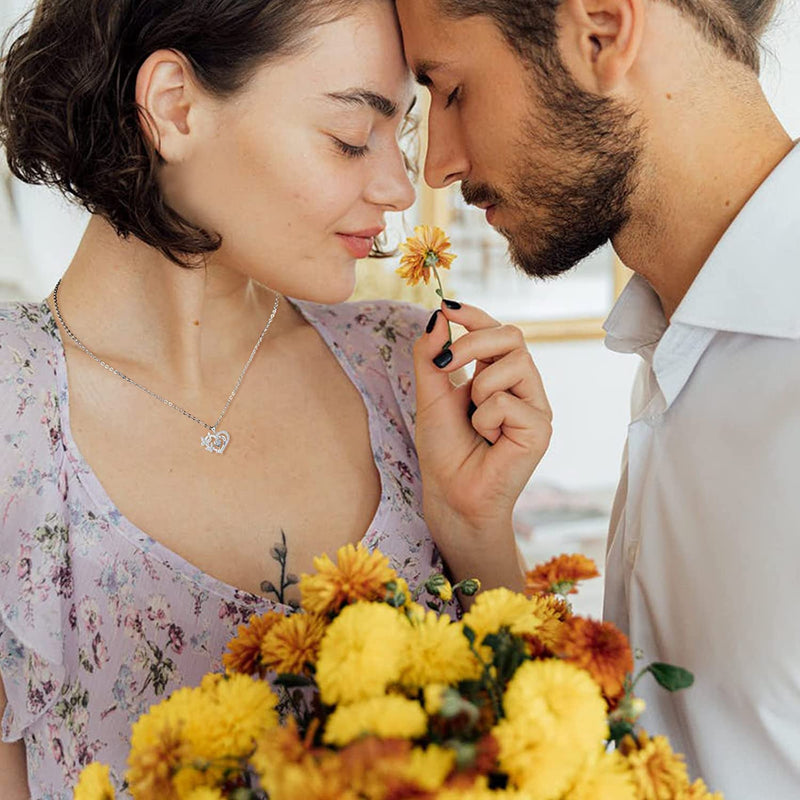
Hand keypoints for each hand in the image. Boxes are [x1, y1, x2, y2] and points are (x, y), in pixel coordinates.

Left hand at [414, 302, 551, 589]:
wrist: (450, 493)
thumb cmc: (444, 449)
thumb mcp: (429, 395)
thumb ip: (431, 356)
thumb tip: (438, 315)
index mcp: (497, 375)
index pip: (495, 331)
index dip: (474, 315)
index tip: (447, 306)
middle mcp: (522, 386)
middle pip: (512, 336)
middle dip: (474, 342)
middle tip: (445, 365)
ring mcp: (535, 406)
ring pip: (514, 364)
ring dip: (480, 390)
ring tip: (475, 421)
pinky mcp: (540, 428)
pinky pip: (509, 402)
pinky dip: (486, 419)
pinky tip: (489, 440)